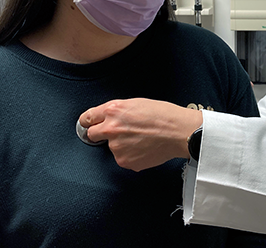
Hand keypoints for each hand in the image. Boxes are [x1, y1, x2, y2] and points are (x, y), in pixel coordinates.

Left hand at [79, 98, 202, 171]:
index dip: (88, 121)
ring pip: (111, 147)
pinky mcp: (124, 161)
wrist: (178, 132)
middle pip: (91, 134)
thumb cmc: (163, 115)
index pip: (87, 117)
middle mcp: (111, 129)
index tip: (87, 124)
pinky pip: (123, 158)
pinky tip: (143, 147)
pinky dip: (130, 155)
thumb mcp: (136, 103)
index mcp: (113, 110)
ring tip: (140, 138)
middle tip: (117, 132)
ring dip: (121, 145)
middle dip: (100, 133)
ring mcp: (116, 147)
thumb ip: (117, 111)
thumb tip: (108, 118)